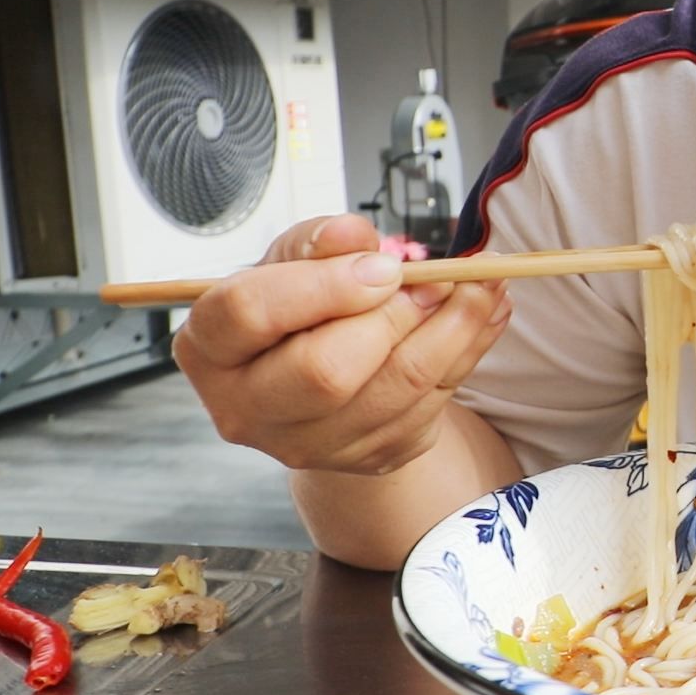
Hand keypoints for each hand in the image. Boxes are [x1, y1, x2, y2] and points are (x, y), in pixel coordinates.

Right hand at [173, 214, 511, 474]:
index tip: (384, 264)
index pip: (251, 313)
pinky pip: (432, 405)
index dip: (324, 284)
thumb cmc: (298, 309)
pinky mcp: (368, 458)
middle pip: (326, 371)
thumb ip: (319, 242)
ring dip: (455, 329)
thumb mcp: (294, 260)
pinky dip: (469, 352)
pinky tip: (484, 315)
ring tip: (484, 284)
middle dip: (396, 315)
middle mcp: (248, 410)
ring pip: (396, 390)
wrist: (326, 373)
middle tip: (441, 275)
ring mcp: (309, 446)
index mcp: (210, 348)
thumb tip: (354, 236)